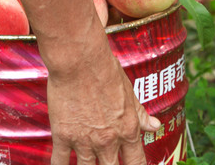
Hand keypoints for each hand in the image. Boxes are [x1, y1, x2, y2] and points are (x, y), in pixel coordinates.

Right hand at [46, 46, 160, 164]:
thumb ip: (140, 113)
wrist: (80, 60)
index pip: (136, 163)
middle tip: (107, 164)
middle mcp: (108, 140)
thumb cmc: (105, 70)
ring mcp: (84, 140)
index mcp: (128, 129)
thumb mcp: (129, 92)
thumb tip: (154, 125)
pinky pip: (59, 161)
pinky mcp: (63, 135)